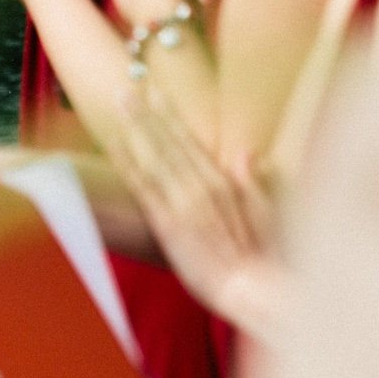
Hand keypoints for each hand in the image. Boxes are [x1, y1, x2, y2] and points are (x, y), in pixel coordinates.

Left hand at [114, 88, 290, 339]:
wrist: (253, 289)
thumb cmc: (263, 258)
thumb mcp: (265, 213)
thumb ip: (251, 181)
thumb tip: (246, 151)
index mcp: (223, 183)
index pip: (191, 142)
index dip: (171, 116)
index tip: (156, 92)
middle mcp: (201, 185)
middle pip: (169, 142)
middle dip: (147, 113)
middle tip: (126, 88)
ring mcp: (183, 202)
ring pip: (156, 155)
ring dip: (136, 126)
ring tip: (120, 102)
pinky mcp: (169, 223)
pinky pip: (144, 187)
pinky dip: (128, 163)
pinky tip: (113, 144)